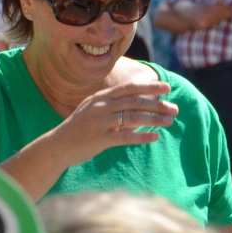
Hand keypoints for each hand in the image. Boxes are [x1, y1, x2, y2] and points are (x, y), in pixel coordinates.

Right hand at [50, 79, 177, 165]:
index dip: (149, 87)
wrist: (57, 145)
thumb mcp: (92, 109)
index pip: (129, 88)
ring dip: (154, 119)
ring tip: (170, 121)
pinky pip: (125, 137)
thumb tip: (136, 103)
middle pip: (134, 101)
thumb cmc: (78, 128)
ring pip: (133, 117)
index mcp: (100, 97)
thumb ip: (111, 104)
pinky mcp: (99, 139)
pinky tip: (155, 137)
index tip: (166, 88)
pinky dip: (142, 136)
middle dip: (157, 104)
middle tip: (174, 108)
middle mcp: (100, 106)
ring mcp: (99, 122)